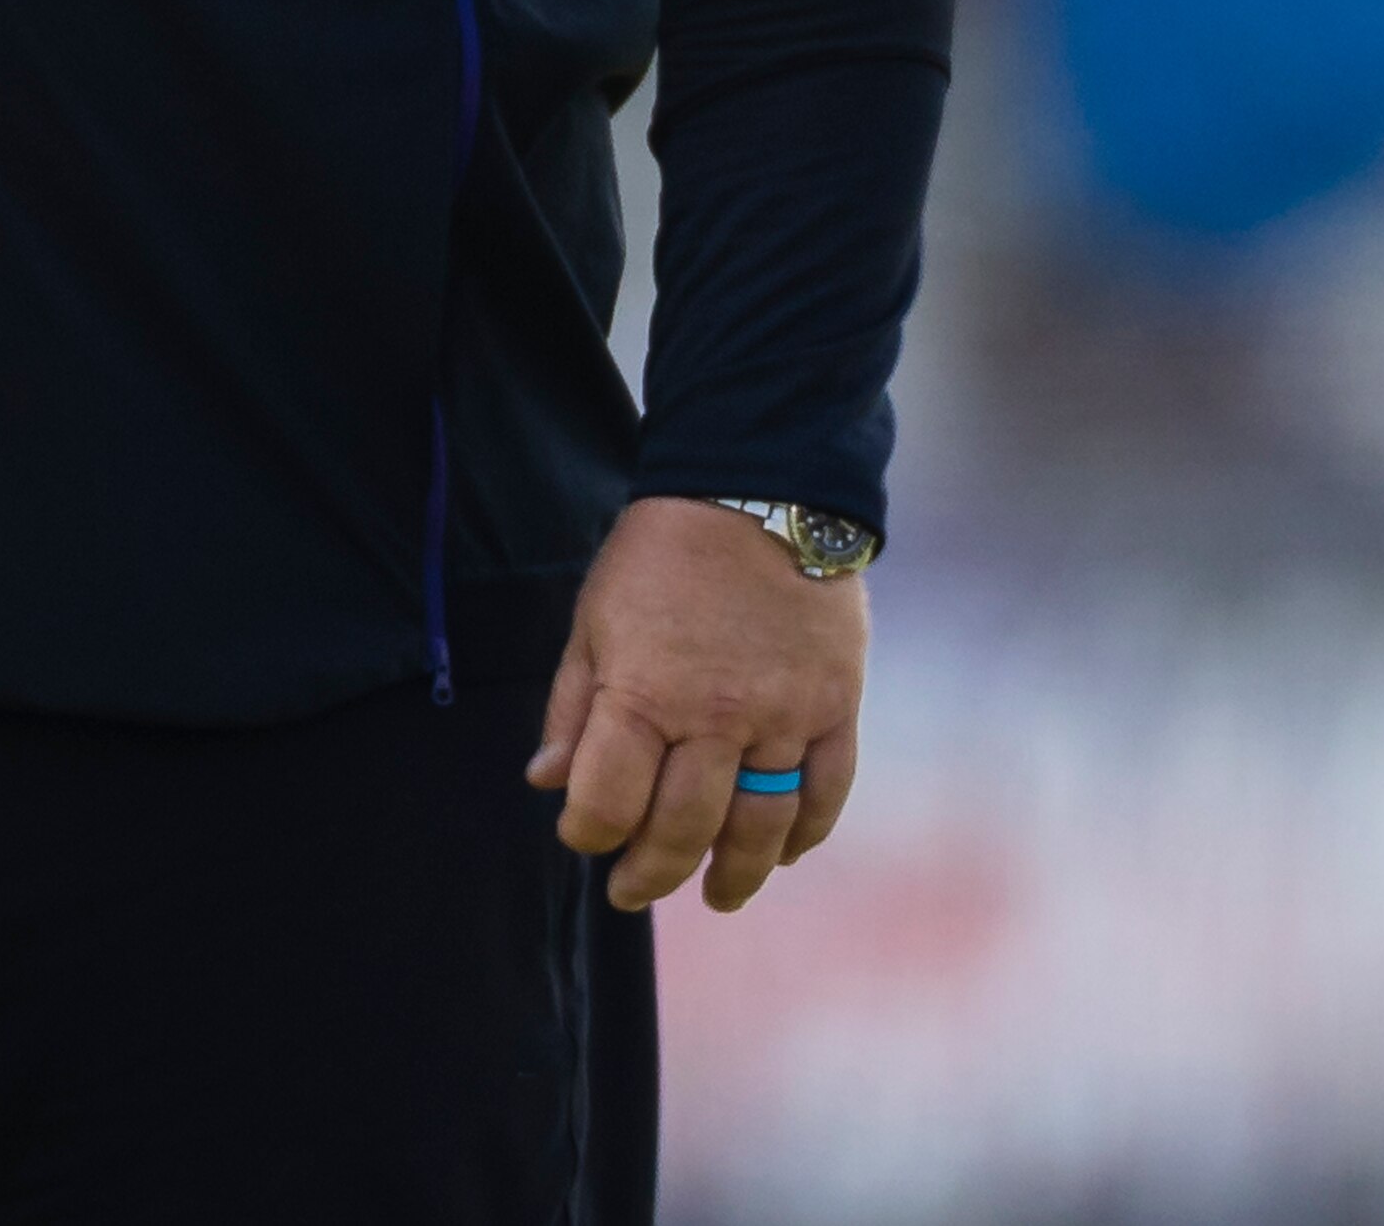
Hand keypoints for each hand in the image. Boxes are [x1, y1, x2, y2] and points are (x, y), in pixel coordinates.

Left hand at [529, 496, 867, 913]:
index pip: (609, 803)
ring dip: (734, 875)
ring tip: (715, 896)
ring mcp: (785, 717)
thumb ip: (573, 707)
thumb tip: (547, 782)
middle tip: (632, 891)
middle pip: (683, 829)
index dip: (588, 833)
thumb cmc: (661, 554)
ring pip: (760, 827)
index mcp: (646, 694)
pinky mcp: (836, 707)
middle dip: (650, 872)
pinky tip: (781, 852)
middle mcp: (718, 718)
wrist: (758, 487)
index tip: (582, 835)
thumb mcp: (594, 620)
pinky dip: (805, 832)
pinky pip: (825, 792)